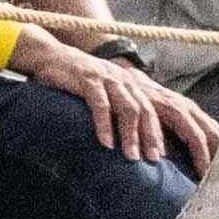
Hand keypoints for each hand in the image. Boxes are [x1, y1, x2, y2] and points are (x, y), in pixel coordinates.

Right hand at [52, 44, 207, 169]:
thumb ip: (122, 112)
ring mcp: (108, 79)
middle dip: (153, 137)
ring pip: (128, 108)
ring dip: (131, 135)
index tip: (167, 158)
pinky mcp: (88, 79)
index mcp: (133, 86)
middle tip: (155, 161)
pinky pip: (100, 103)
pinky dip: (105, 124)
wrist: (52, 56)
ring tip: (132, 158)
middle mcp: (125, 81)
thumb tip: (135, 143)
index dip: (163, 133)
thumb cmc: (82, 82)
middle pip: (147, 111)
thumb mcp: (107, 94)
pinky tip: (106, 143)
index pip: (156, 111)